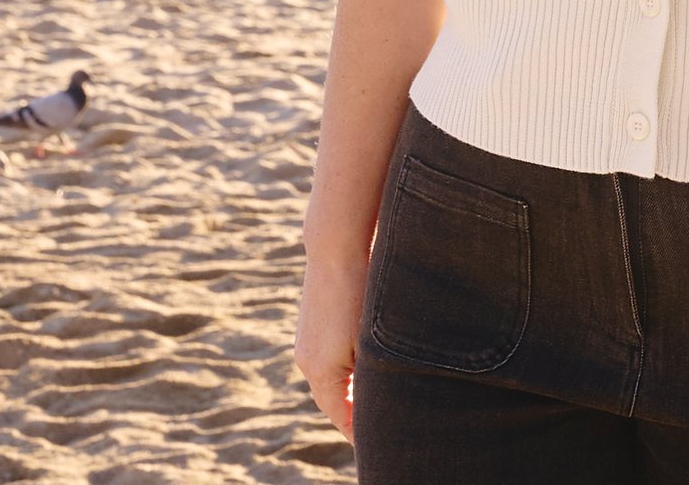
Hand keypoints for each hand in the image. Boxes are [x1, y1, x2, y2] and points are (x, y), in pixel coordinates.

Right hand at [293, 250, 368, 436]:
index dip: (360, 431)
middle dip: (356, 413)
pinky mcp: (311, 327)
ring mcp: (307, 343)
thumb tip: (379, 402)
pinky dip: (346, 369)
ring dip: (352, 390)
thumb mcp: (370, 341)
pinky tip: (366, 363)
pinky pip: (328, 360)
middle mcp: (307, 361)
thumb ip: (371, 376)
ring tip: (376, 398)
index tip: (379, 441)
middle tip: (381, 425)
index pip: (341, 417)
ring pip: (331, 380)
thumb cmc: (360, 293)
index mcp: (320, 372)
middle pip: (334, 401)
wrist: (336, 248)